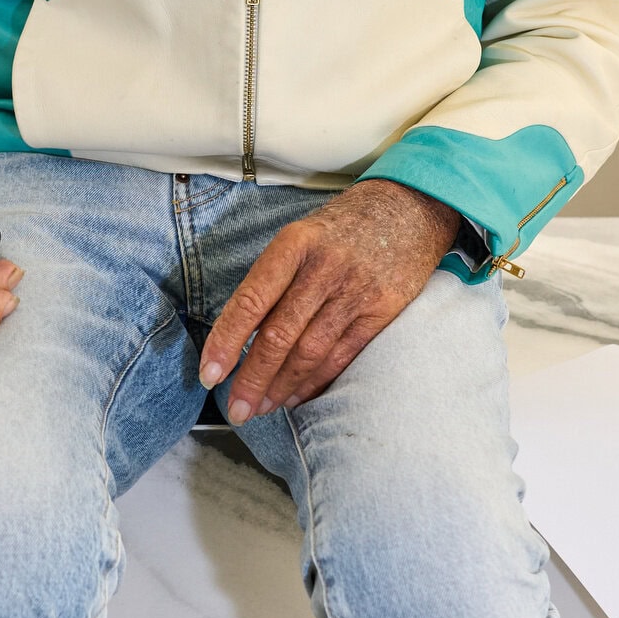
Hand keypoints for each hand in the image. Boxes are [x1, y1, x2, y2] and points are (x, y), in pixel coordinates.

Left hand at [198, 179, 457, 421]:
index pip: (251, 301)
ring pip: (309, 352)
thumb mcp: (301, 237)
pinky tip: (296, 396)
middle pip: (279, 335)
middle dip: (252, 379)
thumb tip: (239, 337)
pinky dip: (316, 382)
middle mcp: (324, 268)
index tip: (209, 374)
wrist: (409, 208)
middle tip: (236, 409)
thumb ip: (273, 280)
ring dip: (281, 387)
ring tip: (262, 407)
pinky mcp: (382, 310)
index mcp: (293, 245)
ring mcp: (355, 290)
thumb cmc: (342, 228)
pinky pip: (342, 356)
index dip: (227, 342)